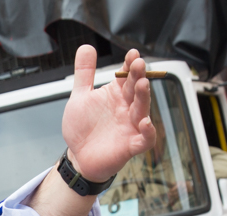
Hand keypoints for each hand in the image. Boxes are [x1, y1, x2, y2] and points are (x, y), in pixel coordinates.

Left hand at [62, 46, 156, 181]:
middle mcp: (126, 108)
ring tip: (142, 84)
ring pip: (142, 110)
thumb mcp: (80, 97)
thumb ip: (84, 73)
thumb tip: (86, 47)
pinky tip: (145, 122)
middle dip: (138, 77)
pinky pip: (145, 139)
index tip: (132, 54)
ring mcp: (130, 126)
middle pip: (136, 90)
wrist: (78, 156)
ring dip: (144, 97)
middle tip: (138, 64)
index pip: (127, 77)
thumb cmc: (82, 127)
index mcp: (116, 95)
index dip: (130, 65)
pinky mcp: (130, 145)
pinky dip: (148, 132)